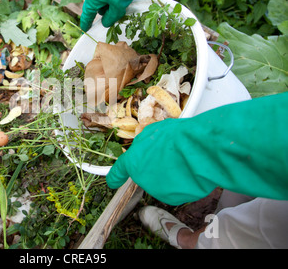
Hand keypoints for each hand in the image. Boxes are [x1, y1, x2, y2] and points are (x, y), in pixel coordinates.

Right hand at [106, 92, 287, 204]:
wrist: (205, 148)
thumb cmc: (183, 173)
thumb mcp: (166, 193)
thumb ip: (156, 185)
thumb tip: (162, 178)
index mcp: (133, 162)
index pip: (120, 171)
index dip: (116, 178)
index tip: (112, 181)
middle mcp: (141, 143)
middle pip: (142, 157)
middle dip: (151, 166)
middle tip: (166, 176)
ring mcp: (157, 131)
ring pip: (158, 147)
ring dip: (167, 155)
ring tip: (183, 166)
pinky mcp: (173, 124)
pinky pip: (171, 139)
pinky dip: (178, 146)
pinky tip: (189, 154)